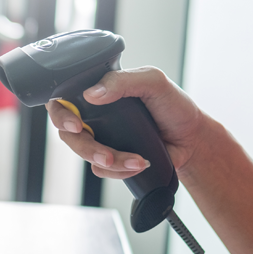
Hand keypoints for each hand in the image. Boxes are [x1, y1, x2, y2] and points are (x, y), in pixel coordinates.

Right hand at [45, 67, 208, 179]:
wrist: (191, 140)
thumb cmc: (174, 106)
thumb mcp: (153, 82)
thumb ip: (122, 81)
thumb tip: (92, 94)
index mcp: (100, 92)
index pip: (63, 99)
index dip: (61, 114)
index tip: (75, 125)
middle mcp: (94, 115)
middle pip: (68, 133)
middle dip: (84, 147)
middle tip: (104, 153)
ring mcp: (101, 138)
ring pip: (83, 154)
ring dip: (108, 161)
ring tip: (134, 161)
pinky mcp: (109, 159)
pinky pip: (99, 170)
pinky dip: (119, 171)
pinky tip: (138, 164)